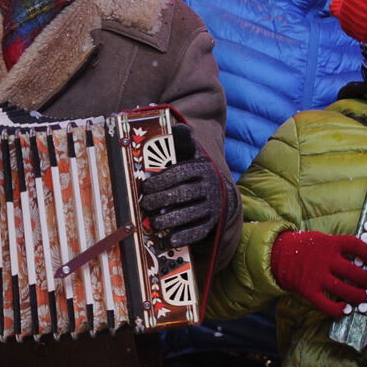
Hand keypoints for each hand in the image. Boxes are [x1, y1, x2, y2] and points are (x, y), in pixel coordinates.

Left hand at [139, 124, 232, 247]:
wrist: (221, 193)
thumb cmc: (196, 171)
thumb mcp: (192, 154)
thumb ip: (183, 142)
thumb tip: (178, 127)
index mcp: (202, 168)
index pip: (181, 173)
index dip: (163, 180)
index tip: (147, 187)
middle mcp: (210, 187)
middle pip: (184, 194)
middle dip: (162, 200)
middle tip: (145, 204)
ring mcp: (213, 206)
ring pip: (191, 213)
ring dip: (170, 219)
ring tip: (153, 223)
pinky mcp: (213, 223)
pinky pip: (199, 231)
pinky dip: (184, 236)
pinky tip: (169, 240)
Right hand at [270, 230, 366, 318]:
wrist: (276, 254)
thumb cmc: (302, 247)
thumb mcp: (320, 239)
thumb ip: (337, 247)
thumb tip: (360, 258)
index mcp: (329, 243)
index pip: (355, 245)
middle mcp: (325, 259)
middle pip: (355, 272)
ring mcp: (317, 276)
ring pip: (346, 290)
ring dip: (358, 296)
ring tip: (363, 297)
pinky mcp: (308, 290)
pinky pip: (327, 305)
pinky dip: (338, 310)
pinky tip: (344, 308)